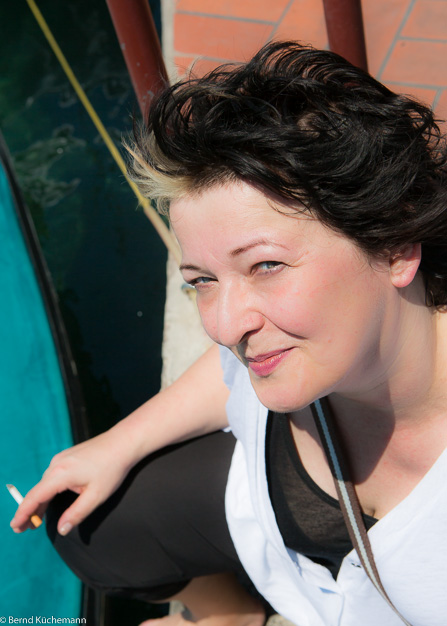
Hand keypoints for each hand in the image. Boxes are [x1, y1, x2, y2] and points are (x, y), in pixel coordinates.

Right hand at [10, 429, 132, 534]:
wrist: (123, 443)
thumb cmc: (112, 469)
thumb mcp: (95, 496)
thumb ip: (76, 514)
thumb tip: (61, 529)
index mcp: (60, 475)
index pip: (35, 497)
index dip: (23, 513)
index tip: (15, 527)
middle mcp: (56, 464)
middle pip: (38, 491)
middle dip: (30, 510)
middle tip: (23, 529)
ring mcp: (61, 458)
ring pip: (45, 484)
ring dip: (40, 501)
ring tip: (35, 519)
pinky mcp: (68, 456)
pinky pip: (52, 476)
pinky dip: (48, 490)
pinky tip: (49, 500)